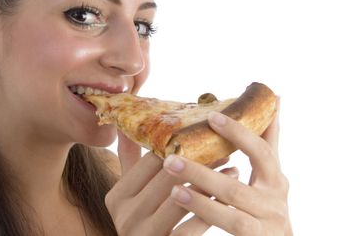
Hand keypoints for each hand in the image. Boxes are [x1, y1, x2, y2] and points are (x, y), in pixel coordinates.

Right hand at [105, 132, 238, 235]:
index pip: (149, 163)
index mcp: (117, 197)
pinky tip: (228, 199)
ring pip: (181, 201)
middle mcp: (125, 216)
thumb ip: (129, 159)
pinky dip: (211, 210)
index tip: (200, 136)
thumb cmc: (143, 220)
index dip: (177, 147)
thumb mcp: (131, 192)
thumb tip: (127, 123)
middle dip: (197, 162)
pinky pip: (192, 228)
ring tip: (231, 170)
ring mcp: (143, 235)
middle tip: (223, 150)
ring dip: (209, 184)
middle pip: (166, 179)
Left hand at [163, 98, 291, 234]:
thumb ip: (268, 140)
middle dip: (202, 171)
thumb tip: (275, 99)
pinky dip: (205, 214)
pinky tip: (182, 203)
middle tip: (171, 157)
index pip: (261, 151)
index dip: (239, 133)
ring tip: (172, 183)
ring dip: (200, 197)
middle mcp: (274, 201)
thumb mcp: (268, 174)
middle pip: (236, 185)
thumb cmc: (265, 207)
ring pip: (233, 209)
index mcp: (275, 179)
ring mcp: (267, 224)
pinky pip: (230, 226)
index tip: (212, 116)